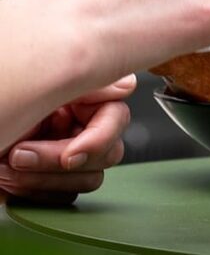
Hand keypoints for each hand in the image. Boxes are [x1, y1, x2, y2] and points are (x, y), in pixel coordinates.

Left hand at [0, 76, 134, 204]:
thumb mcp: (35, 92)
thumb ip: (86, 84)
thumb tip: (127, 85)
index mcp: (79, 93)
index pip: (117, 114)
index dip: (98, 138)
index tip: (69, 154)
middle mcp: (77, 120)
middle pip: (109, 149)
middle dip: (60, 161)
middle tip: (21, 156)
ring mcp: (64, 150)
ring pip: (90, 177)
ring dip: (45, 180)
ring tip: (8, 167)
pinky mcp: (50, 180)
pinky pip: (67, 195)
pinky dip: (37, 192)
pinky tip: (9, 180)